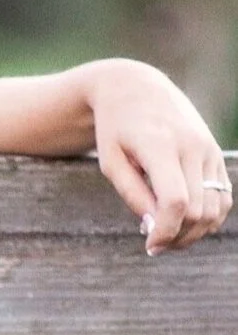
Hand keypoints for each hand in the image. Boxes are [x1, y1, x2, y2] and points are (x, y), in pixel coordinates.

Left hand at [88, 59, 232, 254]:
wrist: (135, 89)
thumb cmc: (115, 128)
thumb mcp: (110, 160)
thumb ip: (132, 194)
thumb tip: (153, 226)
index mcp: (160, 146)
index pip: (176, 201)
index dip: (166, 231)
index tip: (149, 245)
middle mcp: (192, 147)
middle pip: (198, 209)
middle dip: (178, 236)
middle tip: (154, 244)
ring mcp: (209, 150)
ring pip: (216, 207)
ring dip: (195, 231)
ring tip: (168, 237)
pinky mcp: (216, 154)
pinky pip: (223, 196)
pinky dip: (208, 217)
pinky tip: (185, 223)